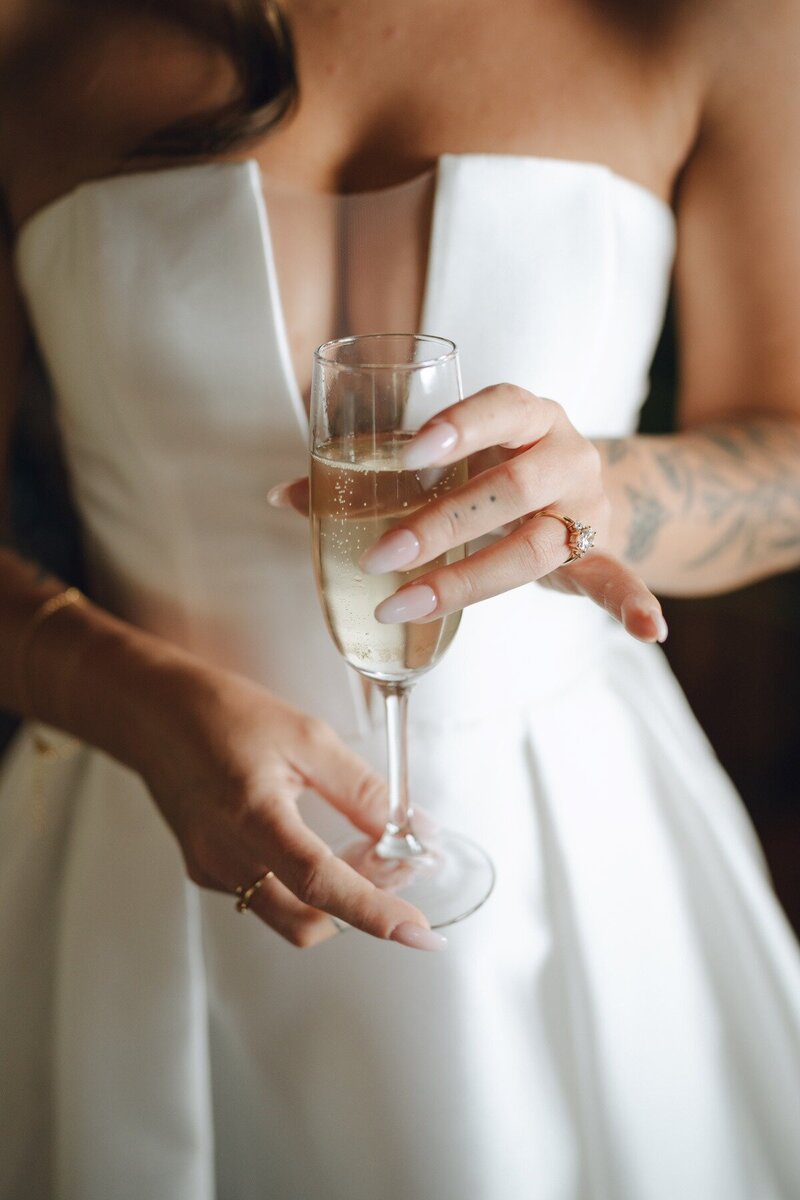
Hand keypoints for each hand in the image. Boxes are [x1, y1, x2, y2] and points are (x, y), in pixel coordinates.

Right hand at [136, 657, 443, 949]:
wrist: (152, 713)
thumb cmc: (223, 713)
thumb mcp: (306, 736)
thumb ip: (361, 789)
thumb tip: (414, 828)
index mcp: (251, 816)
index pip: (320, 883)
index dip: (375, 911)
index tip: (421, 931)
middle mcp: (224, 857)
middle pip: (306, 921)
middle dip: (364, 906)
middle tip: (403, 864)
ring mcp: (211, 870)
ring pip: (289, 915)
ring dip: (340, 897)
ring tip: (373, 852)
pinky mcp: (207, 871)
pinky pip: (268, 897)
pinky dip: (310, 886)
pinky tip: (331, 848)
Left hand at [270, 384, 667, 642]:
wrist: (574, 487)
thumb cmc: (493, 466)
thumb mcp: (448, 456)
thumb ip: (372, 472)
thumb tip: (281, 496)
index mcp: (526, 415)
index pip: (501, 407)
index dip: (461, 426)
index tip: (411, 451)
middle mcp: (564, 454)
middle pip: (512, 487)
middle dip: (442, 522)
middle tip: (381, 554)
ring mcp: (585, 508)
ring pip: (538, 544)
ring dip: (471, 578)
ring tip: (406, 605)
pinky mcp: (597, 555)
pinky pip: (620, 579)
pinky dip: (636, 604)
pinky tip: (650, 632)